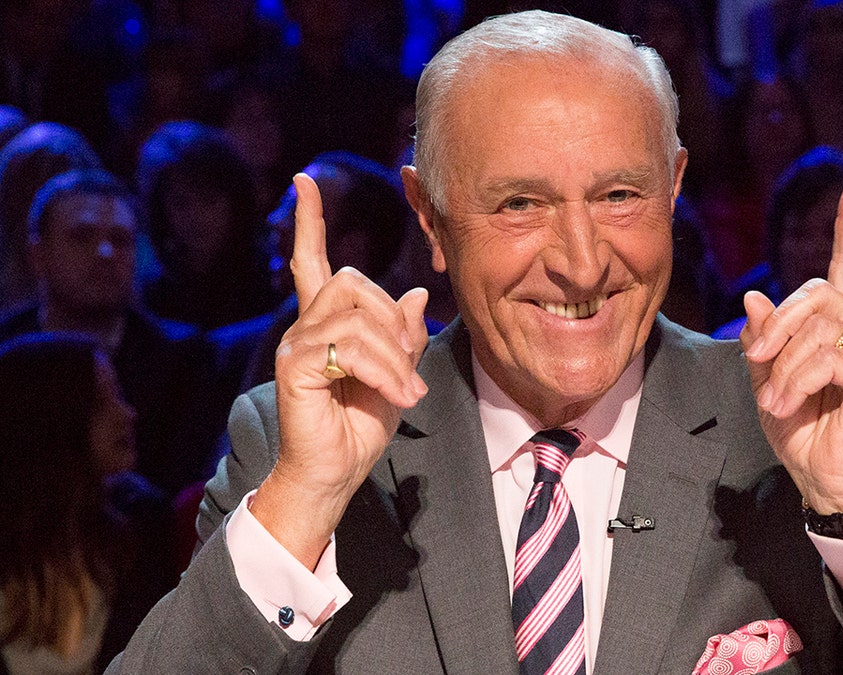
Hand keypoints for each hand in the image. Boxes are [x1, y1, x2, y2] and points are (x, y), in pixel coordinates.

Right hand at [251, 173, 429, 568]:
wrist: (336, 474)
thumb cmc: (361, 427)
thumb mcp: (398, 373)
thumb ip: (404, 334)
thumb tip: (416, 292)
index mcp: (326, 323)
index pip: (313, 260)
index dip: (309, 220)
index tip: (304, 180)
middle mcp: (305, 326)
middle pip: (351, 280)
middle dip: (392, 321)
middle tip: (408, 372)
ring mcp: (296, 344)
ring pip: (358, 315)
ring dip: (395, 356)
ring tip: (405, 392)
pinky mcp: (296, 366)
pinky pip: (350, 346)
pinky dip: (384, 371)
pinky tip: (397, 397)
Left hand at [740, 174, 842, 515]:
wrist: (823, 480)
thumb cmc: (799, 431)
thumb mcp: (765, 380)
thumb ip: (762, 340)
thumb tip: (755, 296)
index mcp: (833, 328)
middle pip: (817, 292)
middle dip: (778, 323)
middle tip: (757, 362)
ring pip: (821, 325)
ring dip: (784, 361)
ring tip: (772, 399)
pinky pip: (832, 356)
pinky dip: (798, 377)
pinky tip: (787, 402)